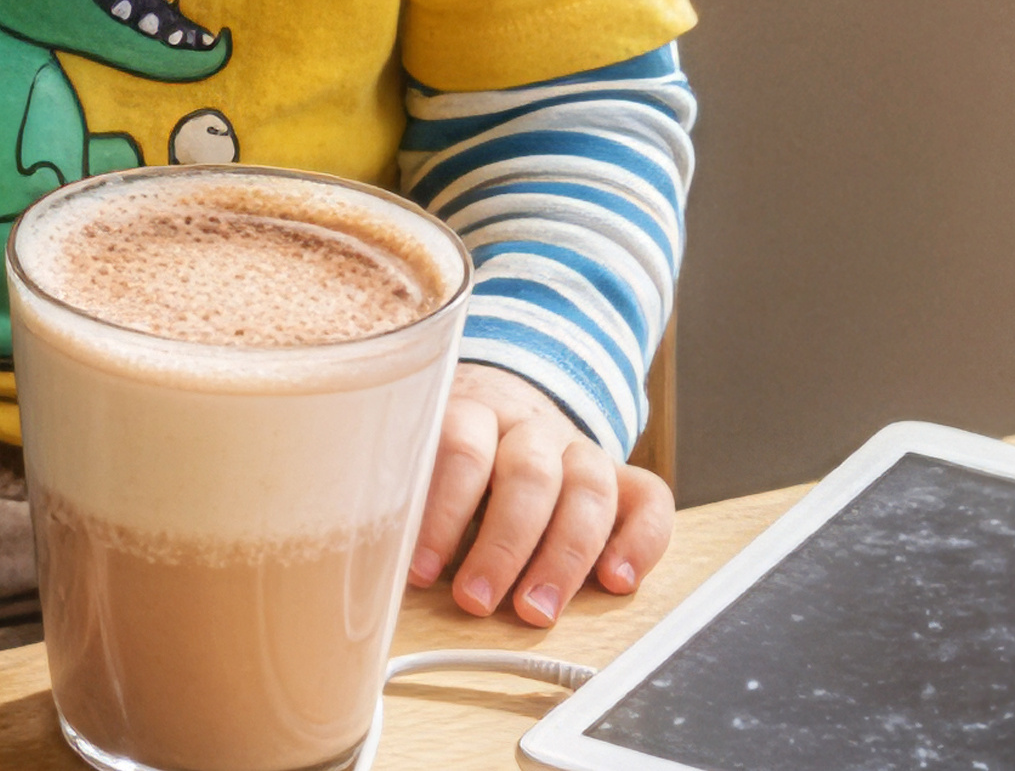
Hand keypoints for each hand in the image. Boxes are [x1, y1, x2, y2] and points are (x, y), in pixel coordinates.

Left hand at [415, 362, 673, 625]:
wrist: (506, 404)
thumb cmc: (451, 451)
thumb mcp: (417, 455)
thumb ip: (401, 491)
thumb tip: (365, 548)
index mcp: (473, 411)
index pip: (461, 449)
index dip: (442, 511)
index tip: (419, 570)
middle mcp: (532, 427)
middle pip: (529, 476)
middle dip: (502, 545)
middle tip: (474, 600)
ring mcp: (581, 450)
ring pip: (588, 490)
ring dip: (562, 557)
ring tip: (534, 610)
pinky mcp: (623, 478)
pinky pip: (650, 502)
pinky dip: (639, 542)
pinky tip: (617, 581)